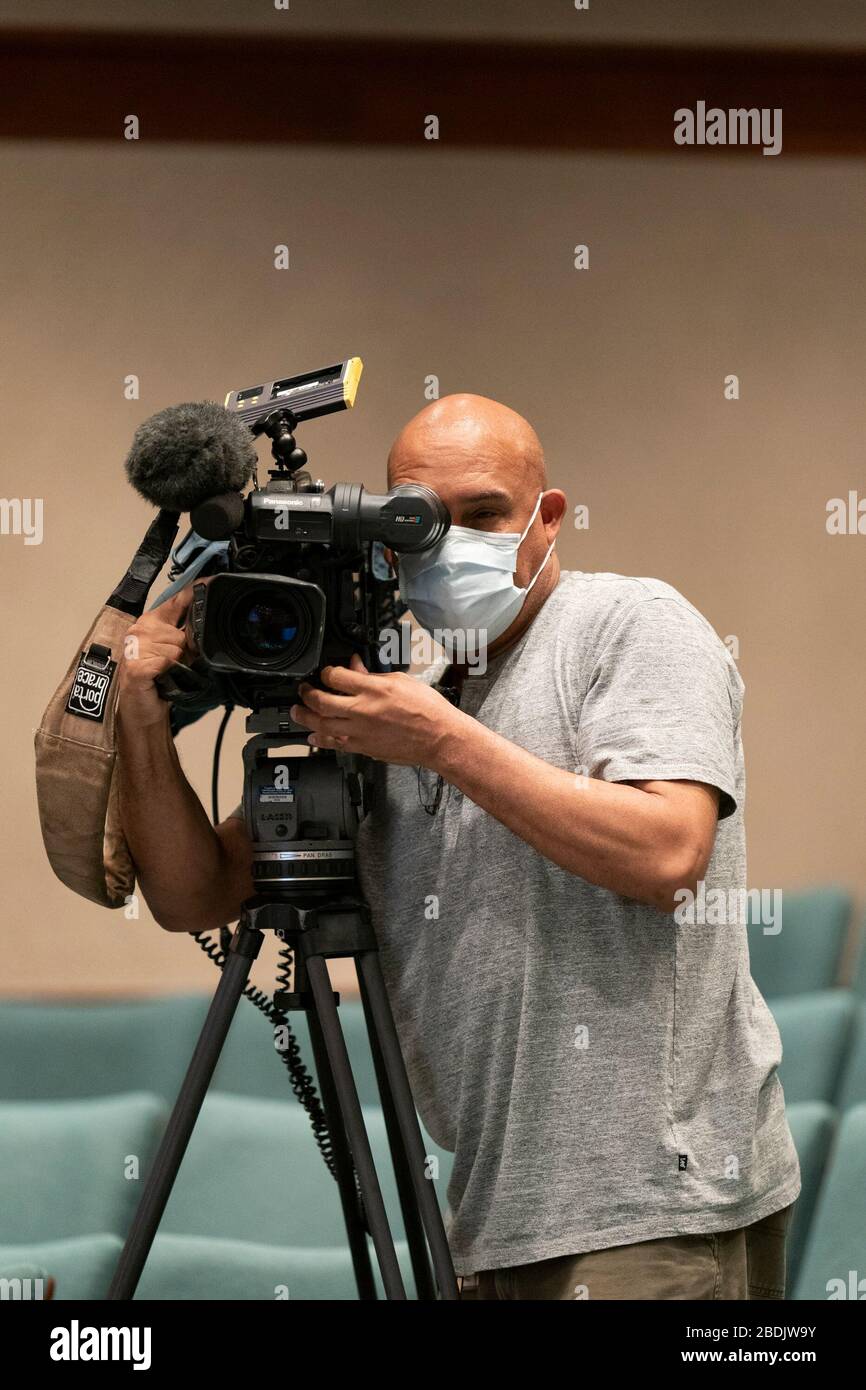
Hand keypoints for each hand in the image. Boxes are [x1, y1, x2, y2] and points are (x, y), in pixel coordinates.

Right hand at [118, 587, 194, 727]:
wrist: (141, 710)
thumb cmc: (157, 681)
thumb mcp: (172, 651)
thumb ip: (184, 634)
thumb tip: (207, 621)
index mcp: (150, 621)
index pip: (176, 601)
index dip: (194, 592)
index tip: (210, 580)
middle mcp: (140, 629)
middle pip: (182, 634)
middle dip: (185, 652)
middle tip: (174, 666)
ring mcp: (135, 646)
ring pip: (177, 650)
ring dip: (177, 666)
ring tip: (166, 674)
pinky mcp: (135, 666)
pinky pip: (167, 662)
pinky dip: (169, 673)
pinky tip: (160, 679)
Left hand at [291, 654, 460, 768]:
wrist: (439, 738)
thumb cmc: (428, 710)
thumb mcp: (402, 681)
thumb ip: (373, 675)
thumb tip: (356, 667)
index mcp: (374, 689)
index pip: (336, 677)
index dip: (326, 672)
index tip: (325, 673)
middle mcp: (364, 710)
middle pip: (321, 701)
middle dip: (307, 694)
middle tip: (303, 690)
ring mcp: (361, 731)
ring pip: (322, 725)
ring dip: (305, 717)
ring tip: (298, 711)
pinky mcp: (363, 747)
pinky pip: (335, 744)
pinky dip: (321, 740)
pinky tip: (313, 737)